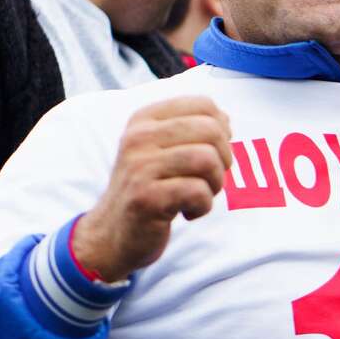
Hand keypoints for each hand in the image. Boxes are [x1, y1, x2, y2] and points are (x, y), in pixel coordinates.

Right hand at [72, 97, 231, 283]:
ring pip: (207, 159)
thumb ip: (192, 129)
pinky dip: (204, 206)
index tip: (210, 153)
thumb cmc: (149, 188)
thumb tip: (226, 119)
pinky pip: (198, 192)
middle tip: (207, 179)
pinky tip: (188, 211)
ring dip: (215, 183)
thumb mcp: (162, 149)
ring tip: (198, 195)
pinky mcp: (146, 198)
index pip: (205, 105)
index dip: (222, 130)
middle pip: (211, 130)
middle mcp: (138, 137)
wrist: (113, 233)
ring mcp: (139, 167)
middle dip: (223, 158)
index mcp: (144, 119)